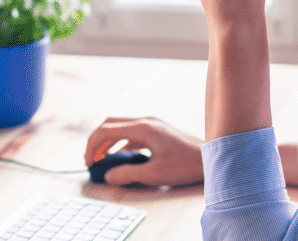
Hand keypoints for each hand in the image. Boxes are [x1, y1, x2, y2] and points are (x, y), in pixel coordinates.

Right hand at [84, 117, 203, 186]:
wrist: (210, 158)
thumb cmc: (185, 165)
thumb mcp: (154, 174)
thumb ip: (128, 174)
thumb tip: (108, 176)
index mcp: (142, 128)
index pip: (106, 130)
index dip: (92, 145)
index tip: (88, 161)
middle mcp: (145, 121)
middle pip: (110, 124)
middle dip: (96, 141)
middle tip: (90, 159)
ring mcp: (152, 124)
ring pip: (120, 127)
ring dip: (108, 141)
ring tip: (101, 159)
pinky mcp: (157, 130)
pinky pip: (132, 132)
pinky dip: (121, 143)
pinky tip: (121, 157)